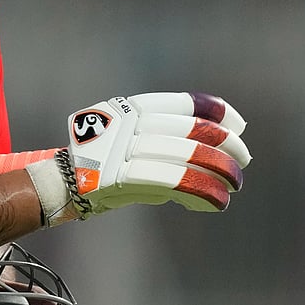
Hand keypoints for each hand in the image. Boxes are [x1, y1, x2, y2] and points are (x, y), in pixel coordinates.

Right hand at [26, 92, 250, 225]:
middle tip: (243, 161)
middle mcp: (127, 122)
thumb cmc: (105, 165)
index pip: (182, 104)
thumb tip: (218, 145)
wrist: (62, 184)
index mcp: (131, 107)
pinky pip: (170, 180)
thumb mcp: (131, 140)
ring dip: (218, 171)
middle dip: (225, 145)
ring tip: (235, 184)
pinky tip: (217, 201)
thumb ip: (166, 139)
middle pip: (190, 130)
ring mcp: (121, 147)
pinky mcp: (118, 175)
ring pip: (186, 155)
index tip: (239, 124)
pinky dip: (200, 191)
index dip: (215, 112)